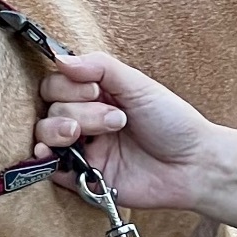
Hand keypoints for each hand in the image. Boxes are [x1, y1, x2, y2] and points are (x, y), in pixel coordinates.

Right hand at [34, 52, 213, 209]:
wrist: (192, 165)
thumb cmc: (173, 123)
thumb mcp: (138, 85)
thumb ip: (100, 67)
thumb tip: (59, 58)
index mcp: (97, 96)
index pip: (57, 84)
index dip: (68, 86)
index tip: (95, 91)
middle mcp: (86, 121)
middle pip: (51, 108)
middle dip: (78, 111)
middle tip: (115, 120)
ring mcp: (84, 150)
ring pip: (45, 135)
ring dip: (58, 129)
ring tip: (83, 134)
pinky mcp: (83, 178)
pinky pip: (50, 169)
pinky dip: (44, 160)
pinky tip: (50, 154)